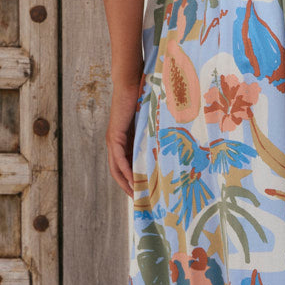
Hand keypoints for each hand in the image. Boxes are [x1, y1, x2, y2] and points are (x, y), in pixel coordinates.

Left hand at [106, 72, 143, 195]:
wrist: (132, 83)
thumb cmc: (143, 99)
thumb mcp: (151, 124)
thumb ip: (155, 136)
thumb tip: (171, 148)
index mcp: (125, 141)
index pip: (126, 167)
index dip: (133, 182)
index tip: (145, 193)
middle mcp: (115, 143)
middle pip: (119, 172)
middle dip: (129, 188)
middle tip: (141, 202)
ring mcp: (113, 140)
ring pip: (117, 168)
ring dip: (126, 183)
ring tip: (137, 196)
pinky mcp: (114, 136)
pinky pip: (118, 158)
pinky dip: (125, 170)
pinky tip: (133, 180)